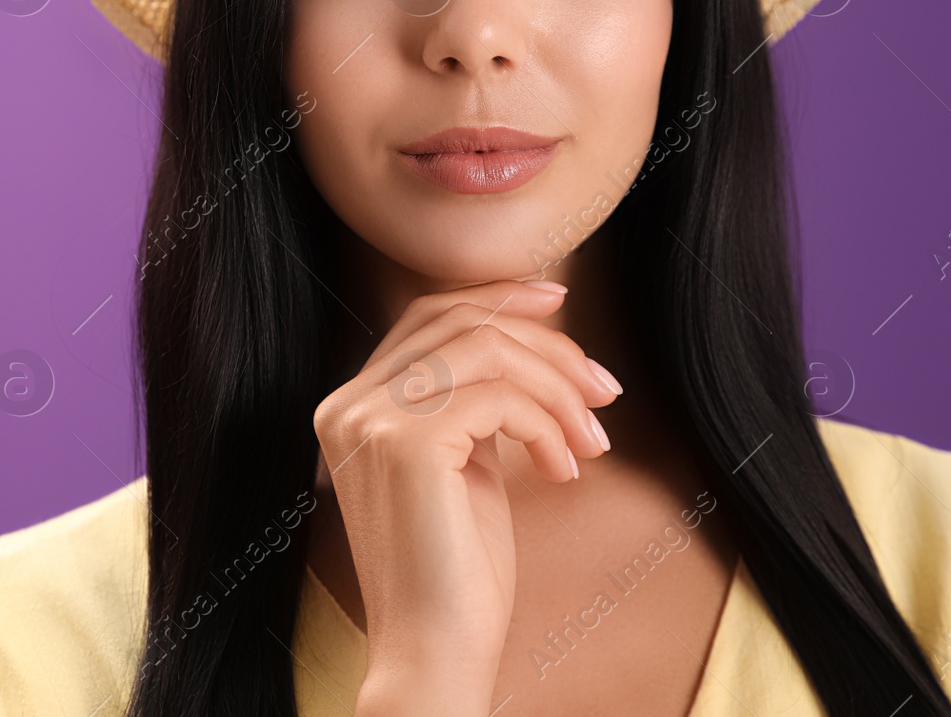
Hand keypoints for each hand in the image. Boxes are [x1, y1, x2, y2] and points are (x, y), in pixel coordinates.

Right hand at [311, 279, 620, 714]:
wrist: (432, 652)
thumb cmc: (455, 571)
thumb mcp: (462, 464)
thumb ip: (468, 402)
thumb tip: (527, 343)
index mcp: (351, 405)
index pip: (426, 317)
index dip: (496, 298)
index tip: (559, 302)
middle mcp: (347, 403)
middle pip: (460, 322)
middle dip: (545, 342)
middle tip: (602, 388)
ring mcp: (369, 419)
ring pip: (486, 350)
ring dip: (557, 387)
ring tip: (591, 439)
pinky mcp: (405, 443)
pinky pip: (499, 396)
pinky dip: (546, 424)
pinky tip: (563, 469)